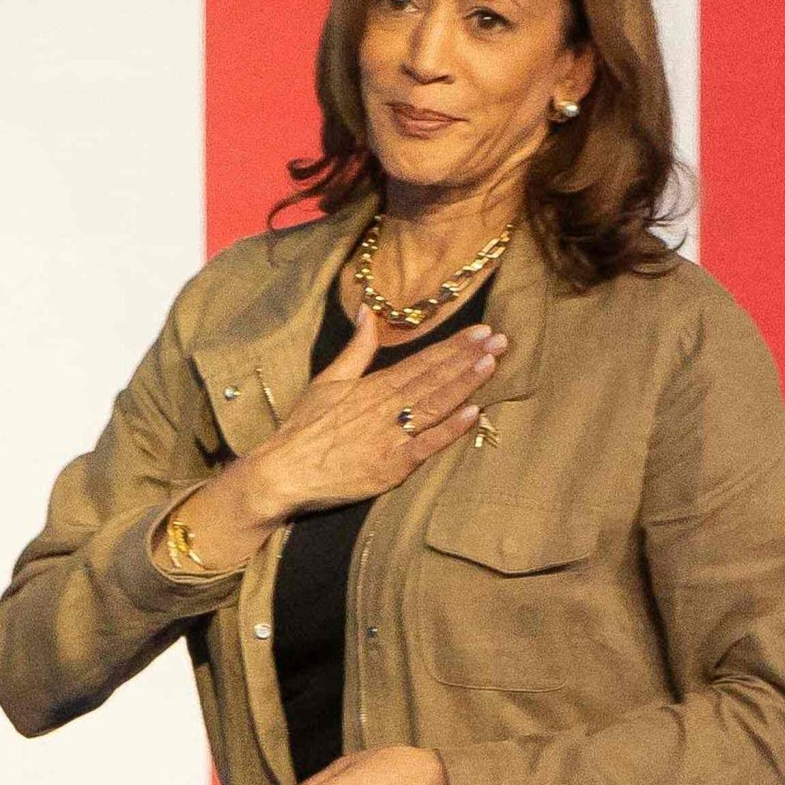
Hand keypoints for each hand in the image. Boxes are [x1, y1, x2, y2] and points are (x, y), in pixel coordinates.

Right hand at [173, 299, 503, 569]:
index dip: (453, 346)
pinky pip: (427, 445)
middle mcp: (385, 408)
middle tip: (501, 341)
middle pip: (434, 379)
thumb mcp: (328, 380)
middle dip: (469, 358)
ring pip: (436, 406)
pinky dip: (450, 429)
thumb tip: (367, 312)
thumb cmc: (303, 428)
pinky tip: (473, 412)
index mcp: (373, 386)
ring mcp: (391, 438)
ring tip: (492, 364)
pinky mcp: (391, 467)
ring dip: (465, 384)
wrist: (283, 472)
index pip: (421, 361)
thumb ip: (356, 348)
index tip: (481, 331)